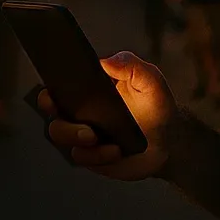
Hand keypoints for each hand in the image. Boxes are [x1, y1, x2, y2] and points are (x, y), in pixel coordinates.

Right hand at [32, 51, 175, 181]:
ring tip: (96, 137)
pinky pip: (83, 157)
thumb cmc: (156, 105)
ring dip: (78, 138)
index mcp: (88, 92)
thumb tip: (105, 61)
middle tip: (85, 129)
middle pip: (54, 119)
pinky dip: (98, 154)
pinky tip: (115, 150)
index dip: (48, 95)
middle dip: (62, 123)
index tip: (51, 97)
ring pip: (63, 139)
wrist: (171, 139)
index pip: (57, 91)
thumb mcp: (149, 79)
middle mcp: (81, 114)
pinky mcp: (93, 157)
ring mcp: (85, 137)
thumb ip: (129, 64)